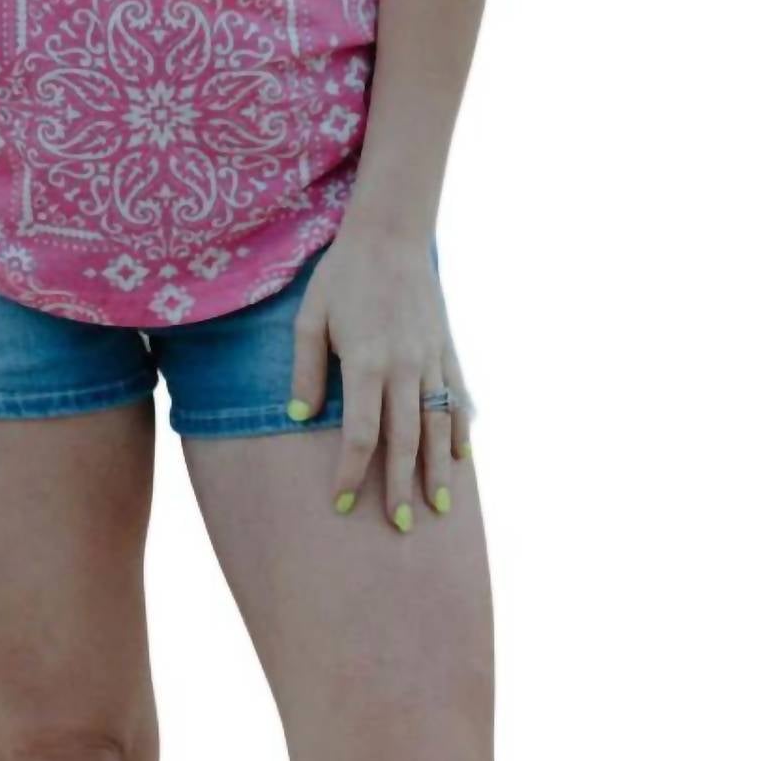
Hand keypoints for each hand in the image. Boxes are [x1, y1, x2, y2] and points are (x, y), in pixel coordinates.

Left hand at [287, 220, 472, 530]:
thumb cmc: (342, 276)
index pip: (362, 433)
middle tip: (402, 525)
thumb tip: (299, 417)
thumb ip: (306, 369)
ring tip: (440, 507)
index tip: (342, 502)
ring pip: (438, 425)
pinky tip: (462, 457)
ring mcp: (430, 359)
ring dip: (439, 469)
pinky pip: (458, 396)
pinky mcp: (446, 349)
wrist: (390, 236)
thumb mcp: (309, 317)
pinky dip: (462, 429)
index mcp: (366, 362)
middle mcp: (403, 367)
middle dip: (402, 486)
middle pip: (405, 440)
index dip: (351, 472)